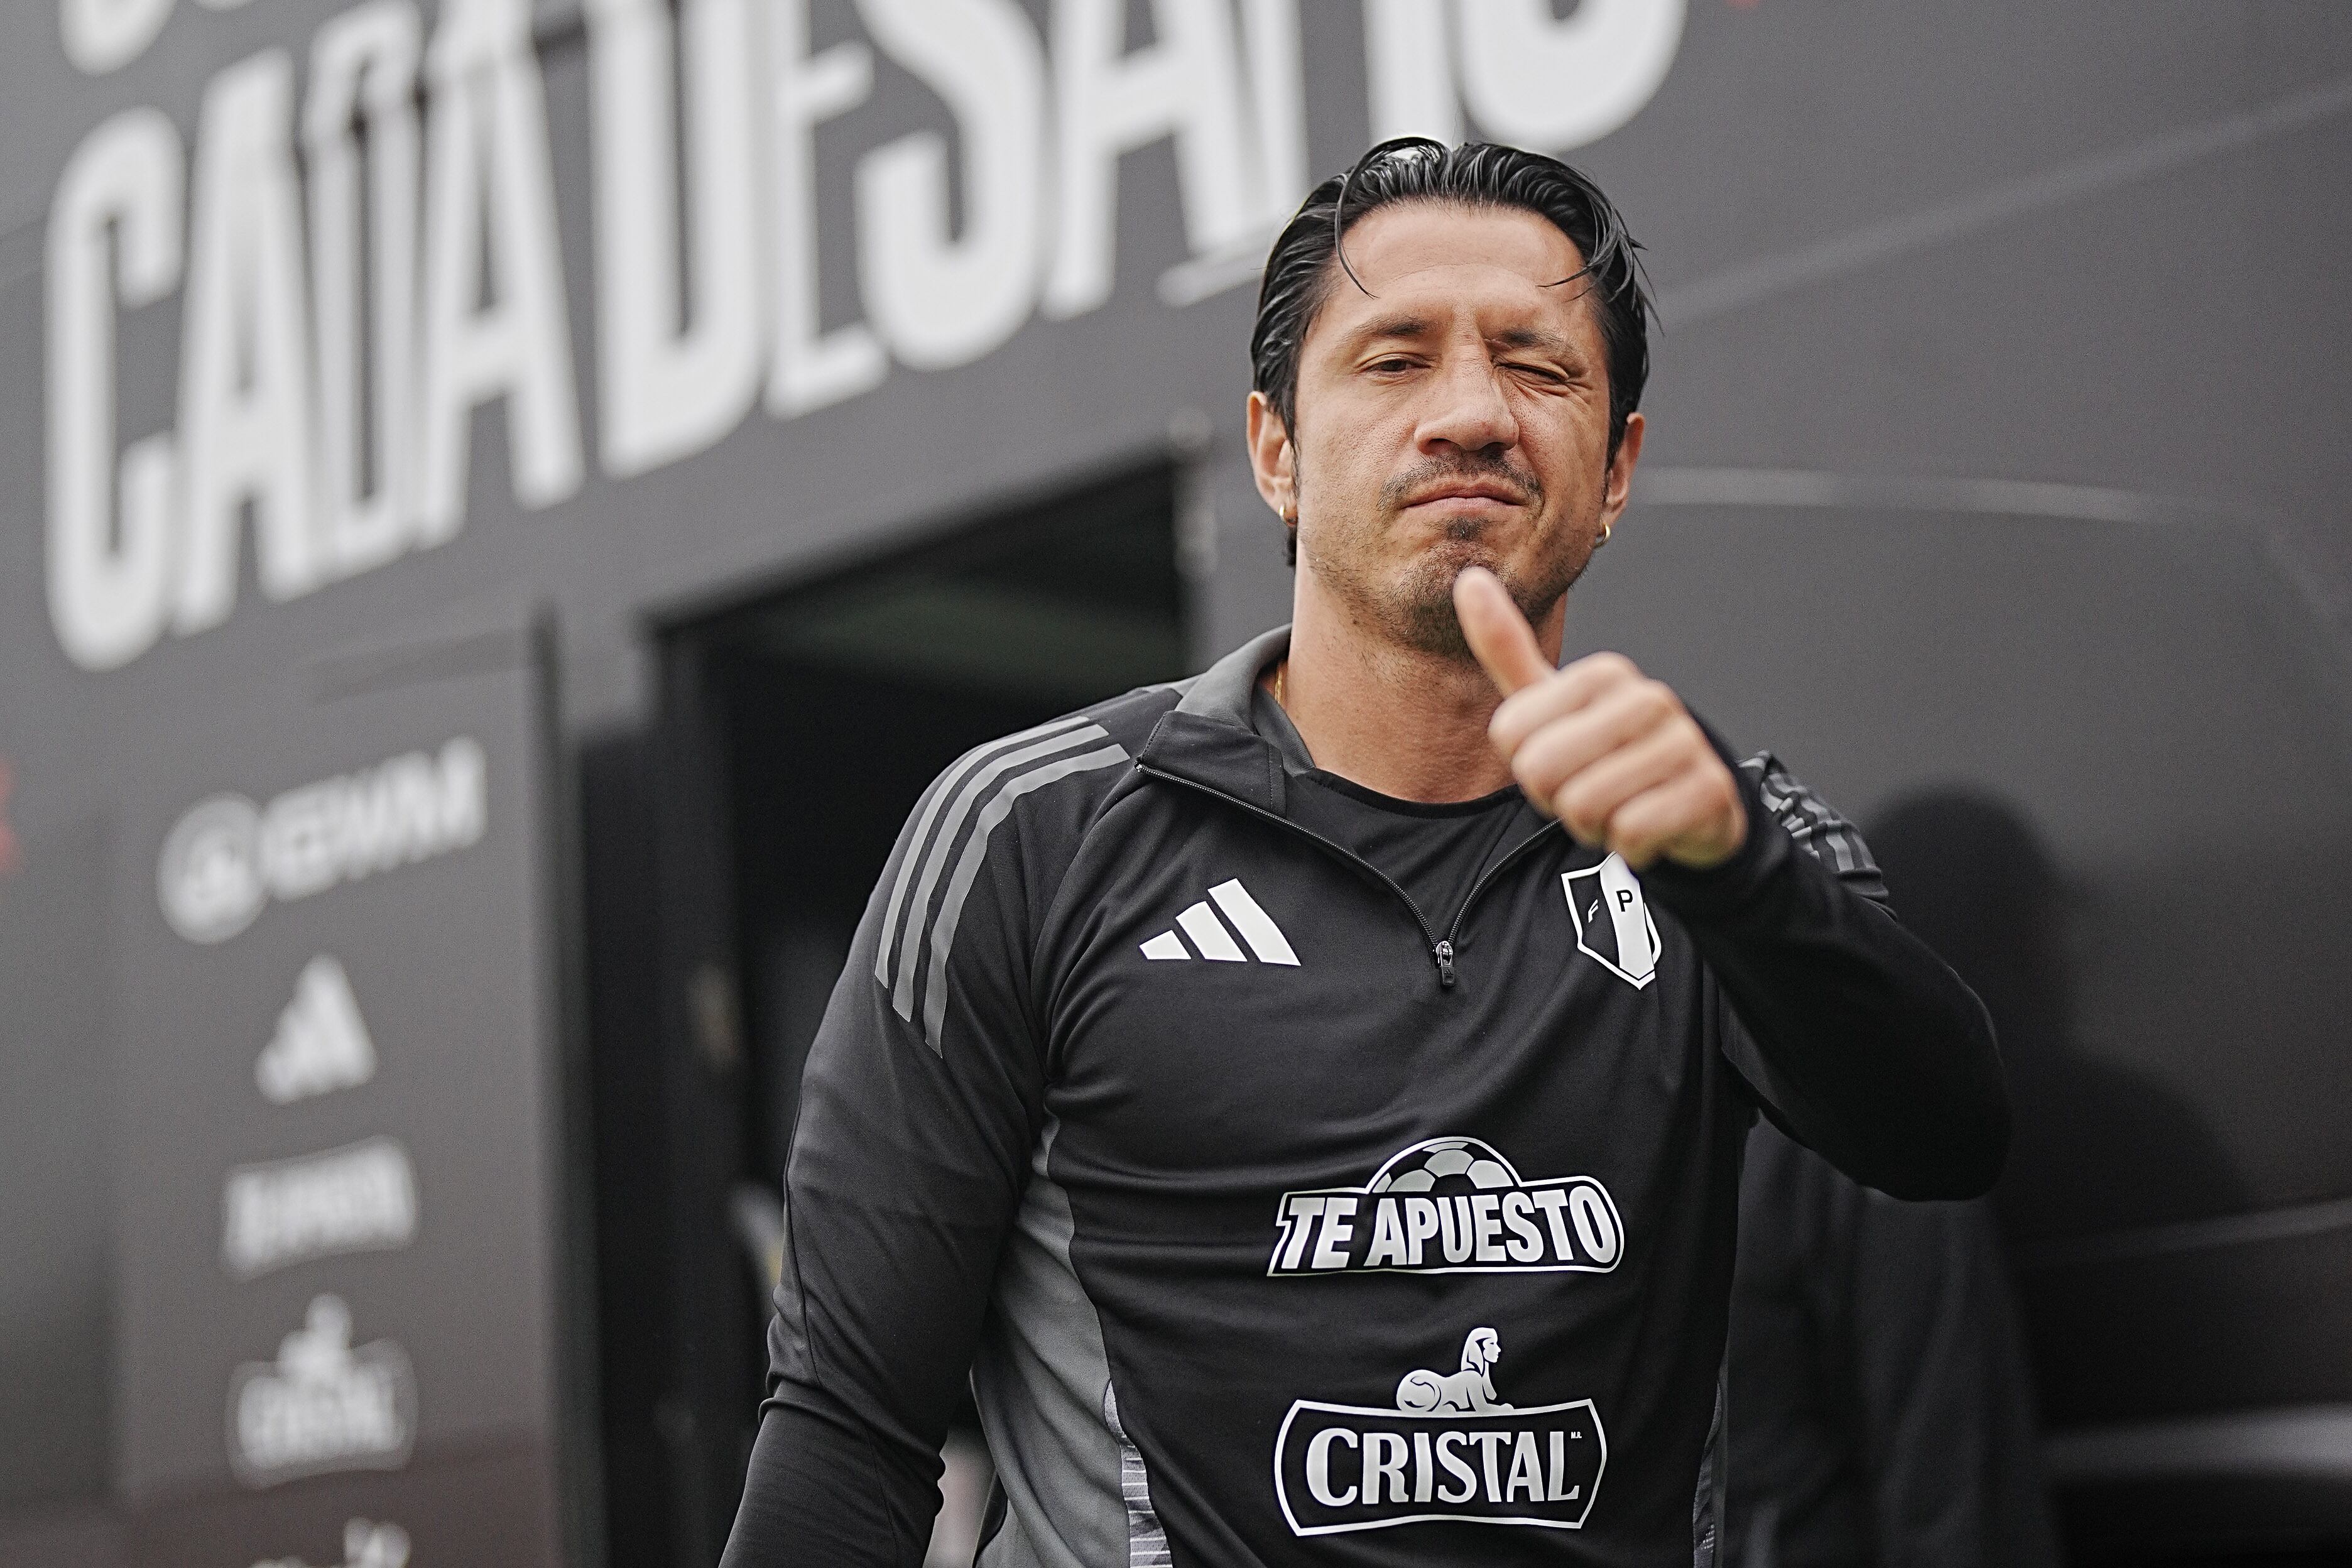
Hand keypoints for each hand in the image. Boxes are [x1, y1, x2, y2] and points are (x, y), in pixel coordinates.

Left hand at [1454, 567, 1747, 870]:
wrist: (1692, 799)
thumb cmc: (1609, 750)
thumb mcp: (1552, 701)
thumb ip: (1506, 647)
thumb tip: (1469, 579)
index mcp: (1602, 675)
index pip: (1511, 737)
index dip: (1526, 765)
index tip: (1563, 760)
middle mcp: (1647, 699)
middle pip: (1542, 772)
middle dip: (1556, 798)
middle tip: (1588, 788)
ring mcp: (1683, 743)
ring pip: (1585, 807)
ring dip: (1594, 824)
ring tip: (1620, 805)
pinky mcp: (1708, 790)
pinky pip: (1632, 833)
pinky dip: (1631, 845)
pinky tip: (1650, 824)